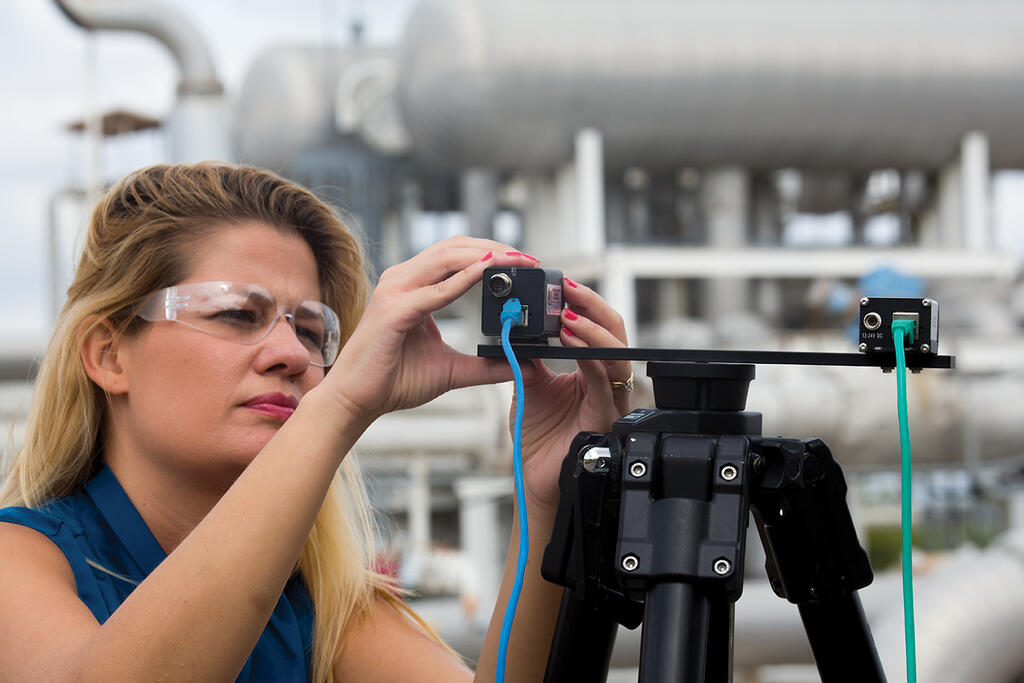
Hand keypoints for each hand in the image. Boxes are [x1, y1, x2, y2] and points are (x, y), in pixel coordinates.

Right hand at [323, 237, 538, 421]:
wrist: (355, 401)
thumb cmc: (392, 381)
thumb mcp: (450, 370)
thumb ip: (485, 366)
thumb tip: (522, 366)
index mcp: (413, 286)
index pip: (456, 255)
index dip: (491, 252)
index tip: (525, 262)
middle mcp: (402, 280)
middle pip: (455, 247)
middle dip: (495, 248)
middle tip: (529, 258)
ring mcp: (395, 292)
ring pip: (446, 258)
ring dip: (485, 256)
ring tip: (517, 261)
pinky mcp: (393, 311)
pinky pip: (435, 290)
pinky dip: (464, 279)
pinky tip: (488, 273)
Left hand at [516, 278, 631, 512]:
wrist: (534, 476)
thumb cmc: (537, 435)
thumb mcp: (530, 383)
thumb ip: (530, 354)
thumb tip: (517, 323)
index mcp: (591, 369)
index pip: (596, 326)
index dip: (583, 303)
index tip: (561, 284)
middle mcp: (606, 380)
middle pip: (614, 330)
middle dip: (592, 306)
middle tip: (567, 289)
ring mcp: (610, 397)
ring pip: (617, 351)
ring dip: (591, 328)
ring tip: (566, 313)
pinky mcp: (605, 414)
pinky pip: (603, 378)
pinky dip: (589, 354)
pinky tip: (569, 339)